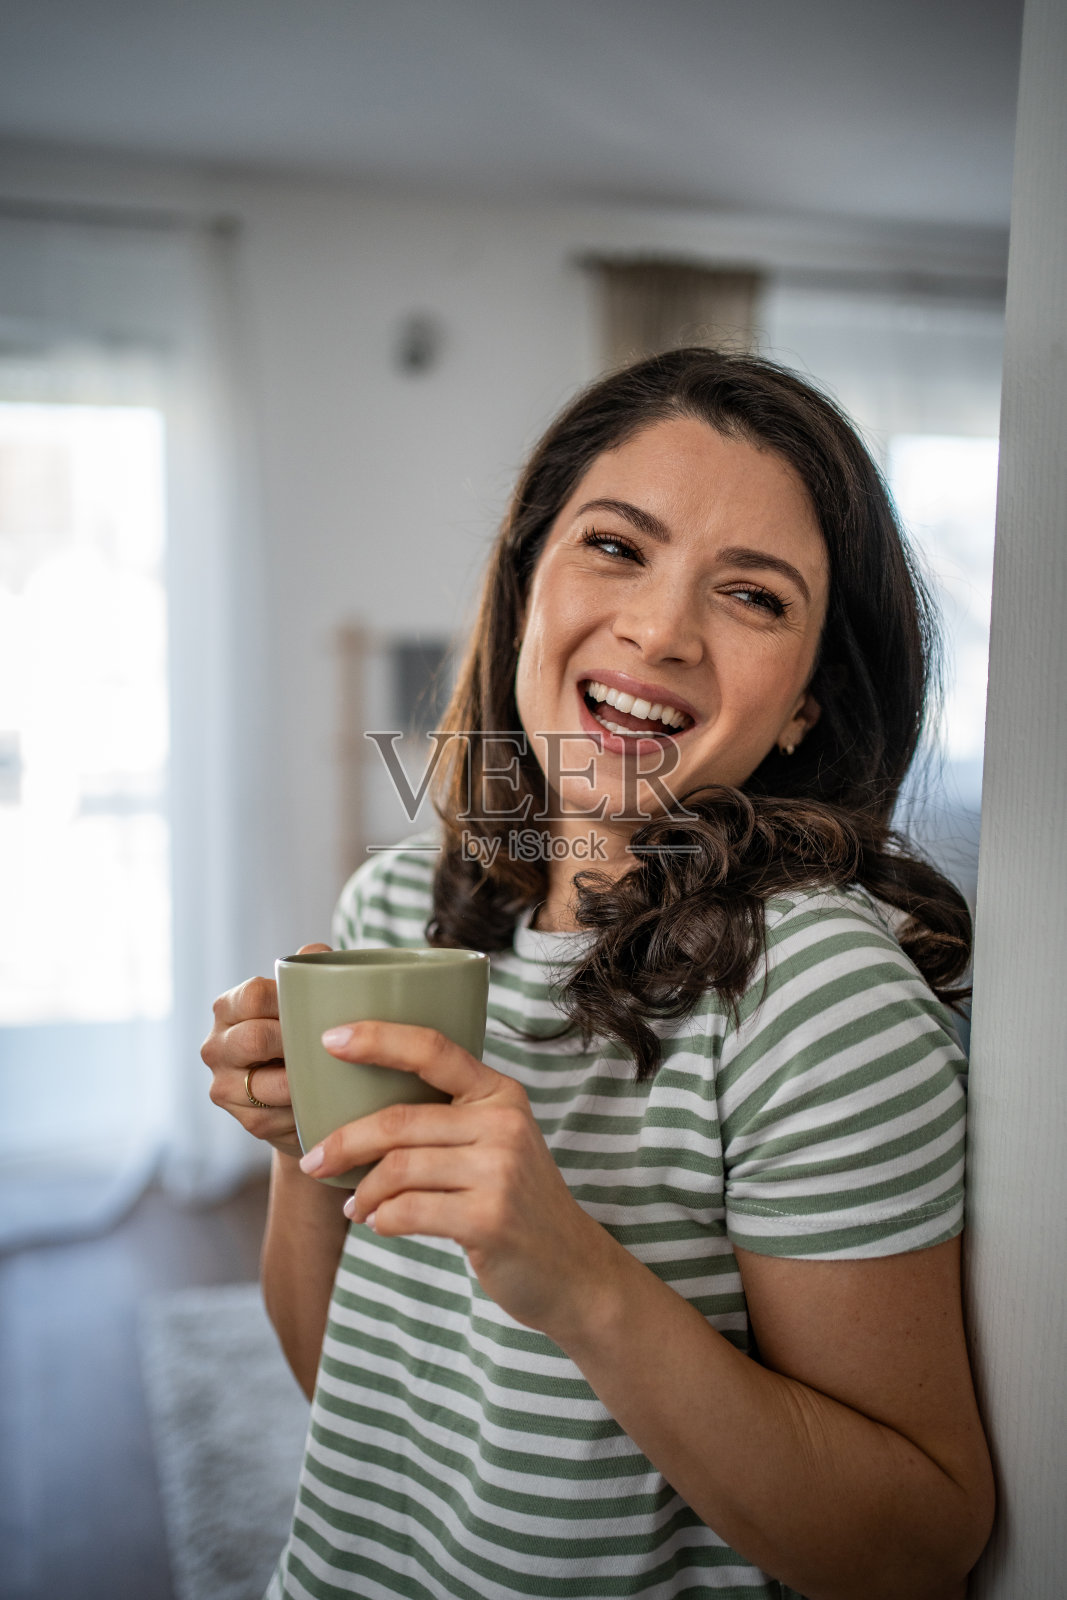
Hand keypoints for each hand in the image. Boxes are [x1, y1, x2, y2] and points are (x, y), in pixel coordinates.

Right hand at [201, 943, 330, 1160]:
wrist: (302, 1092)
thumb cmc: (304, 1033)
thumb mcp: (306, 999)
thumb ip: (311, 971)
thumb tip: (313, 953)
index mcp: (228, 1008)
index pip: (254, 995)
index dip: (289, 1000)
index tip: (319, 1007)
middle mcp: (216, 1046)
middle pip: (254, 1039)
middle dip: (295, 1042)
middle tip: (331, 1042)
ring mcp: (224, 1086)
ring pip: (266, 1084)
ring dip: (302, 1080)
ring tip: (331, 1072)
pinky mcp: (245, 1121)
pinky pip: (278, 1116)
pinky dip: (305, 1108)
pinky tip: (322, 1100)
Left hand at [299, 1021, 624, 1340]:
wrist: (569, 1266)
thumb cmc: (514, 1199)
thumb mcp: (496, 1141)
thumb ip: (447, 1117)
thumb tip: (355, 1111)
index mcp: (500, 1093)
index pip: (433, 1048)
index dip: (377, 1039)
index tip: (329, 1040)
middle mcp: (504, 1123)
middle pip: (399, 1120)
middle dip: (344, 1142)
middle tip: (313, 1161)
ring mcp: (500, 1171)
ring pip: (398, 1168)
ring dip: (363, 1191)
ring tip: (355, 1206)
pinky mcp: (489, 1218)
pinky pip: (408, 1210)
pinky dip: (382, 1219)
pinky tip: (380, 1224)